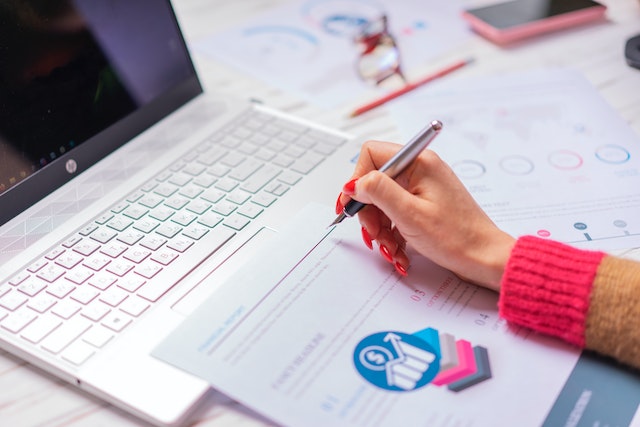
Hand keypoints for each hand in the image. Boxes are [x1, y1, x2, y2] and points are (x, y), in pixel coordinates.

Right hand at [336, 140, 514, 290]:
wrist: (484, 258)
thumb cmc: (457, 237)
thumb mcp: (409, 214)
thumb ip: (378, 192)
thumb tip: (353, 183)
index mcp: (419, 162)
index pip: (371, 155)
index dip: (357, 180)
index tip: (352, 205)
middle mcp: (420, 170)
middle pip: (374, 182)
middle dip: (370, 212)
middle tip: (374, 234)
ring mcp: (422, 188)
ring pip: (383, 202)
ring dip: (381, 228)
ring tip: (391, 249)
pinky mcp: (423, 204)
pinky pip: (395, 213)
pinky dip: (392, 233)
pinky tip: (400, 251)